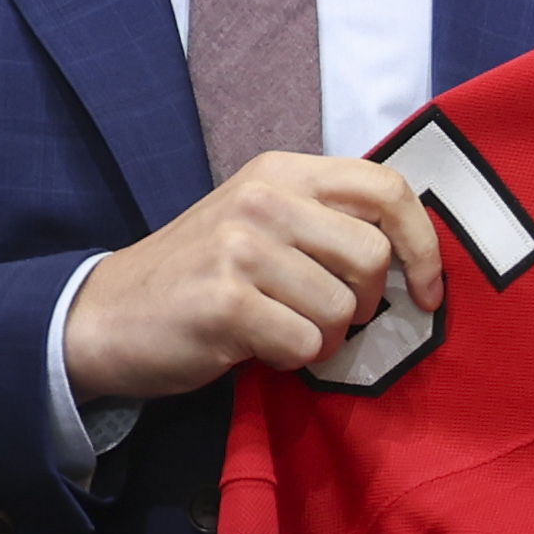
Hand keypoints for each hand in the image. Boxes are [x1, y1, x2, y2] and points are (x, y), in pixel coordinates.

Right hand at [64, 152, 450, 400]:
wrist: (105, 314)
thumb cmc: (200, 274)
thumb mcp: (262, 222)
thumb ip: (327, 221)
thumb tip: (414, 255)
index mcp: (282, 171)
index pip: (388, 189)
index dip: (424, 245)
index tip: (427, 291)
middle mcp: (264, 198)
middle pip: (373, 257)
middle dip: (367, 305)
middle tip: (331, 320)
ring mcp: (241, 248)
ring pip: (342, 310)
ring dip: (324, 340)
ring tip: (281, 332)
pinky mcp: (225, 302)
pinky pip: (304, 346)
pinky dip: (292, 362)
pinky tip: (257, 348)